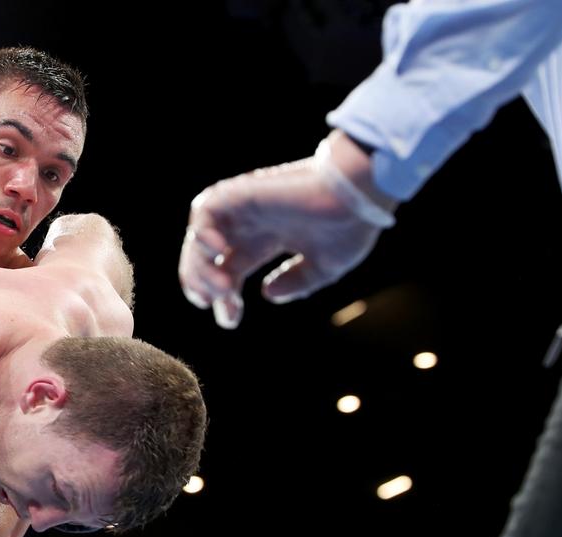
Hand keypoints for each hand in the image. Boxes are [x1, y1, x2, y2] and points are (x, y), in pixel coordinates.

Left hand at [179, 132, 395, 328]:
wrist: (361, 195)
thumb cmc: (350, 225)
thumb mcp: (324, 267)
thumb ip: (297, 282)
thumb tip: (268, 294)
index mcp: (266, 240)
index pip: (229, 271)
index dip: (224, 298)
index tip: (231, 318)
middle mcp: (250, 225)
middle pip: (207, 259)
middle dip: (205, 286)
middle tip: (221, 305)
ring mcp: (243, 208)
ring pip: (199, 238)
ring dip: (200, 266)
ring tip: (222, 286)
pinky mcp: (241, 193)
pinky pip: (204, 211)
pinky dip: (202, 233)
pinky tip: (218, 252)